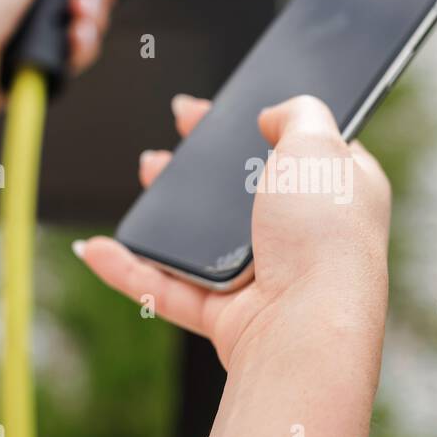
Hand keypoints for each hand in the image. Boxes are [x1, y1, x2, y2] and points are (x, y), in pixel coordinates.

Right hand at [76, 94, 391, 369]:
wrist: (305, 329)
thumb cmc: (321, 238)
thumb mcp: (318, 146)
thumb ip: (301, 114)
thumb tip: (277, 113)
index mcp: (338, 193)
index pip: (300, 150)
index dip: (261, 124)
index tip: (223, 107)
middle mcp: (306, 237)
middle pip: (246, 190)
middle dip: (207, 159)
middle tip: (180, 127)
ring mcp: (266, 279)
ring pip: (205, 238)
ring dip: (169, 205)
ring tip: (147, 170)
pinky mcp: (229, 315)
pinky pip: (169, 289)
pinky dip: (130, 270)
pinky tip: (98, 248)